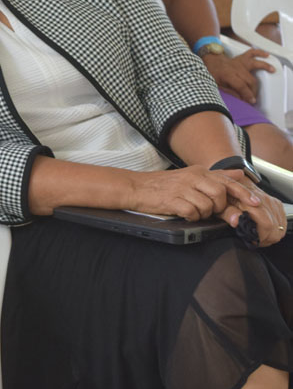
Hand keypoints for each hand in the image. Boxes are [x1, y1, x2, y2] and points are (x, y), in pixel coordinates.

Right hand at [127, 166, 261, 219]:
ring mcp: (183, 189)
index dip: (243, 193)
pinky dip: (191, 217)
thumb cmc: (162, 184)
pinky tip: (184, 214)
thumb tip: (238, 172)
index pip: (228, 181)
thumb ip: (215, 175)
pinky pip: (192, 213)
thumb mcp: (189, 175)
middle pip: (220, 194)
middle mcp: (193, 177)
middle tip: (211, 211)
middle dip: (220, 207)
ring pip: (208, 205)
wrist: (135, 187)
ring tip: (193, 211)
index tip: (254, 203)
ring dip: (204, 213)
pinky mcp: (173, 200)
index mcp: (199, 171)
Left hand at [202, 49, 273, 103]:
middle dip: (254, 90)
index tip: (251, 101)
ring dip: (264, 67)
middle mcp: (235, 67)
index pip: (241, 86)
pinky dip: (260, 53)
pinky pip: (252, 53)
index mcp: (227, 75)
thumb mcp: (216, 86)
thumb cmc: (212, 74)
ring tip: (272, 71)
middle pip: (249, 79)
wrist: (210, 62)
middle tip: (254, 98)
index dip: (247, 94)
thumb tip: (241, 99)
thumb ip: (229, 92)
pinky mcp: (242, 58)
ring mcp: (239, 62)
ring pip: (254, 65)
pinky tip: (266, 55)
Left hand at [217, 177, 286, 246]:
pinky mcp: (276, 204)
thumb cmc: (226, 195)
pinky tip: (265, 230)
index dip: (261, 237)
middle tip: (255, 240)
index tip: (252, 240)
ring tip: (259, 236)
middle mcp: (265, 201)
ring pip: (280, 226)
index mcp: (251, 201)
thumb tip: (236, 221)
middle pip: (275, 228)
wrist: (234, 183)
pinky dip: (276, 229)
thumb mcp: (221, 205)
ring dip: (271, 234)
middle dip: (266, 238)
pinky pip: (282, 221)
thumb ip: (228, 213)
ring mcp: (272, 202)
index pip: (266, 224)